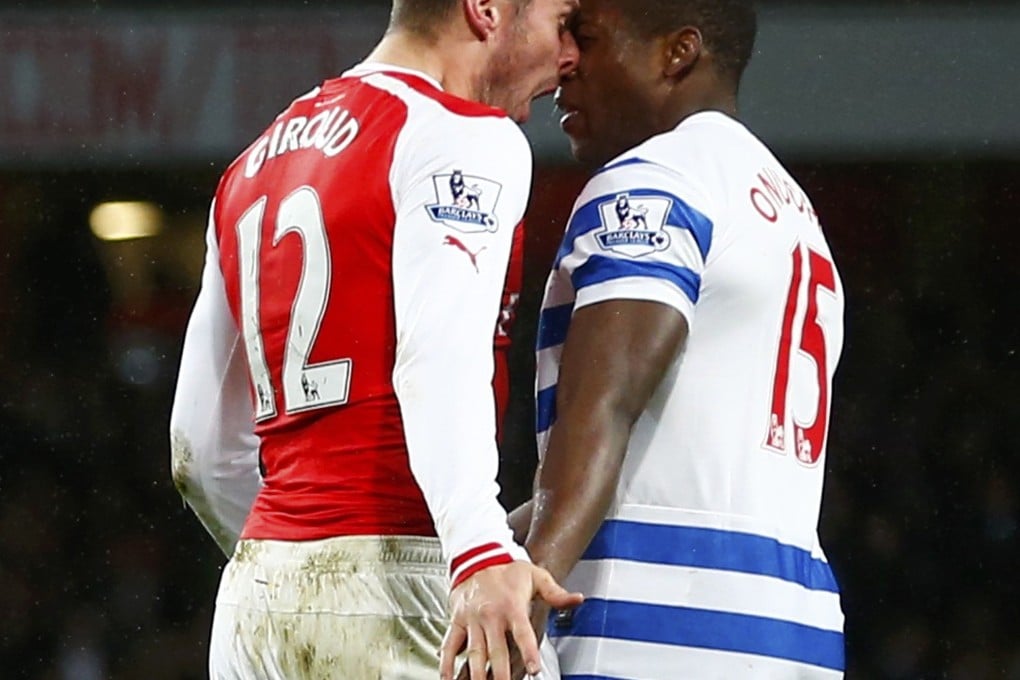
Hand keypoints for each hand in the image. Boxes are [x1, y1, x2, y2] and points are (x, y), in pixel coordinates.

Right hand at [440, 562, 580, 679]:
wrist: (477, 556)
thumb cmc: (508, 570)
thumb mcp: (536, 577)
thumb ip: (556, 593)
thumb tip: (578, 599)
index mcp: (512, 607)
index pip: (522, 634)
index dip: (528, 652)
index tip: (534, 669)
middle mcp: (491, 615)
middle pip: (496, 650)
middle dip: (501, 673)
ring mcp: (472, 620)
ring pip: (474, 652)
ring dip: (476, 674)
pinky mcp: (457, 621)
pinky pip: (450, 645)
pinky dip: (447, 663)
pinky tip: (448, 679)